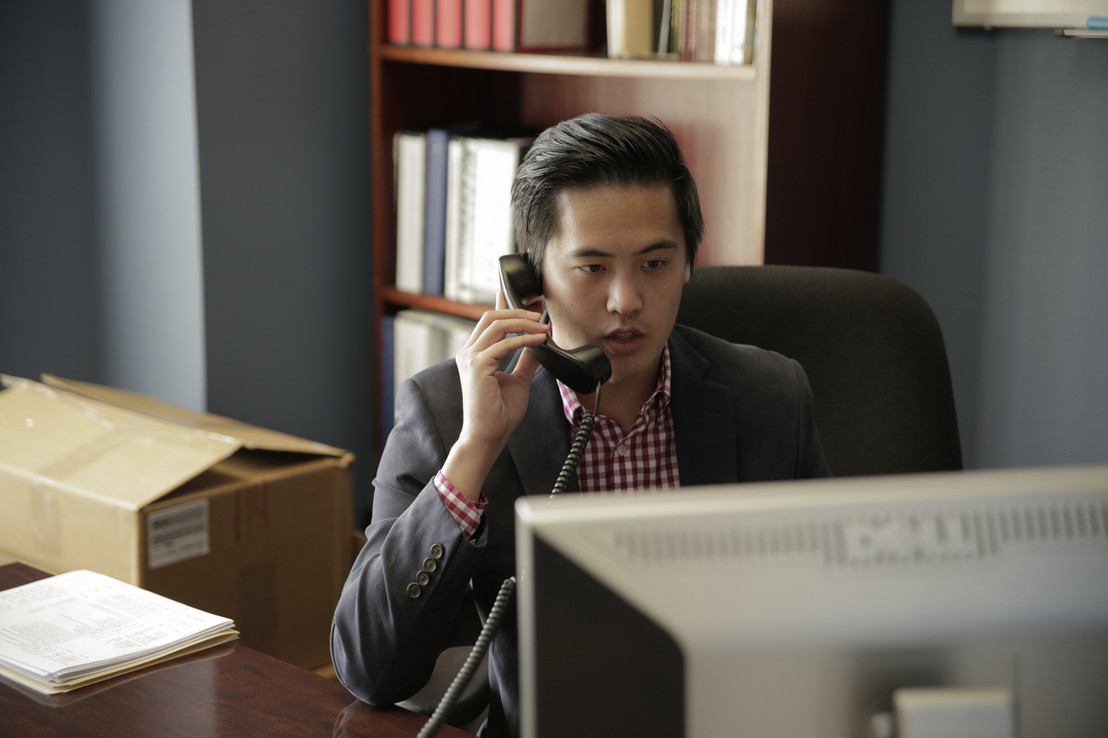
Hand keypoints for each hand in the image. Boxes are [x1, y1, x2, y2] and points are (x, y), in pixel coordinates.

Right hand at [442, 291, 547, 499]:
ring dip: (523, 322)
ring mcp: (470, 358)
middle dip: (518, 310)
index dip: (506, 303)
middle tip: (541, 311)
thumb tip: (539, 344)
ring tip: (543, 326)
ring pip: (497, 324)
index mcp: (475, 354)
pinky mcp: (477, 366)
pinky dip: (525, 339)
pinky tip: (540, 340)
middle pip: (492, 316)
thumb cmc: (499, 414)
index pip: (489, 320)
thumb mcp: (519, 380)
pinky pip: (504, 343)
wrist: (488, 436)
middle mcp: (469, 352)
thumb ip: (526, 360)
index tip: (528, 296)